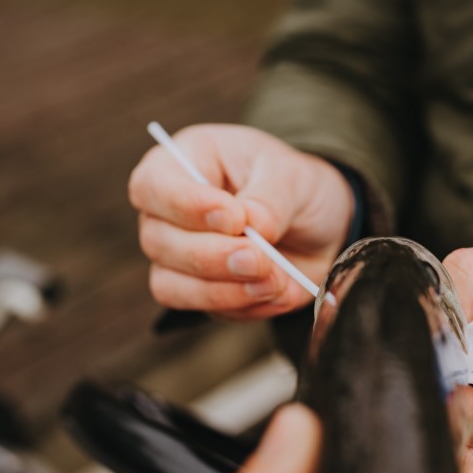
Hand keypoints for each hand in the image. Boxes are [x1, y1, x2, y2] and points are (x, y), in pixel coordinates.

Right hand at [128, 125, 353, 318]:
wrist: (320, 223)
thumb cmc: (293, 185)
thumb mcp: (292, 176)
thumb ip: (270, 199)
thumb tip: (252, 226)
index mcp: (183, 163)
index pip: (152, 185)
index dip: (186, 206)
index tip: (235, 218)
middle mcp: (168, 213)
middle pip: (159, 242)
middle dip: (213, 257)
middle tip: (260, 258)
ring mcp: (178, 257)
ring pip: (170, 285)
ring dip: (225, 290)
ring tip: (275, 280)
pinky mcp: (200, 292)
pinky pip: (207, 309)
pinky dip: (245, 306)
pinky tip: (279, 291)